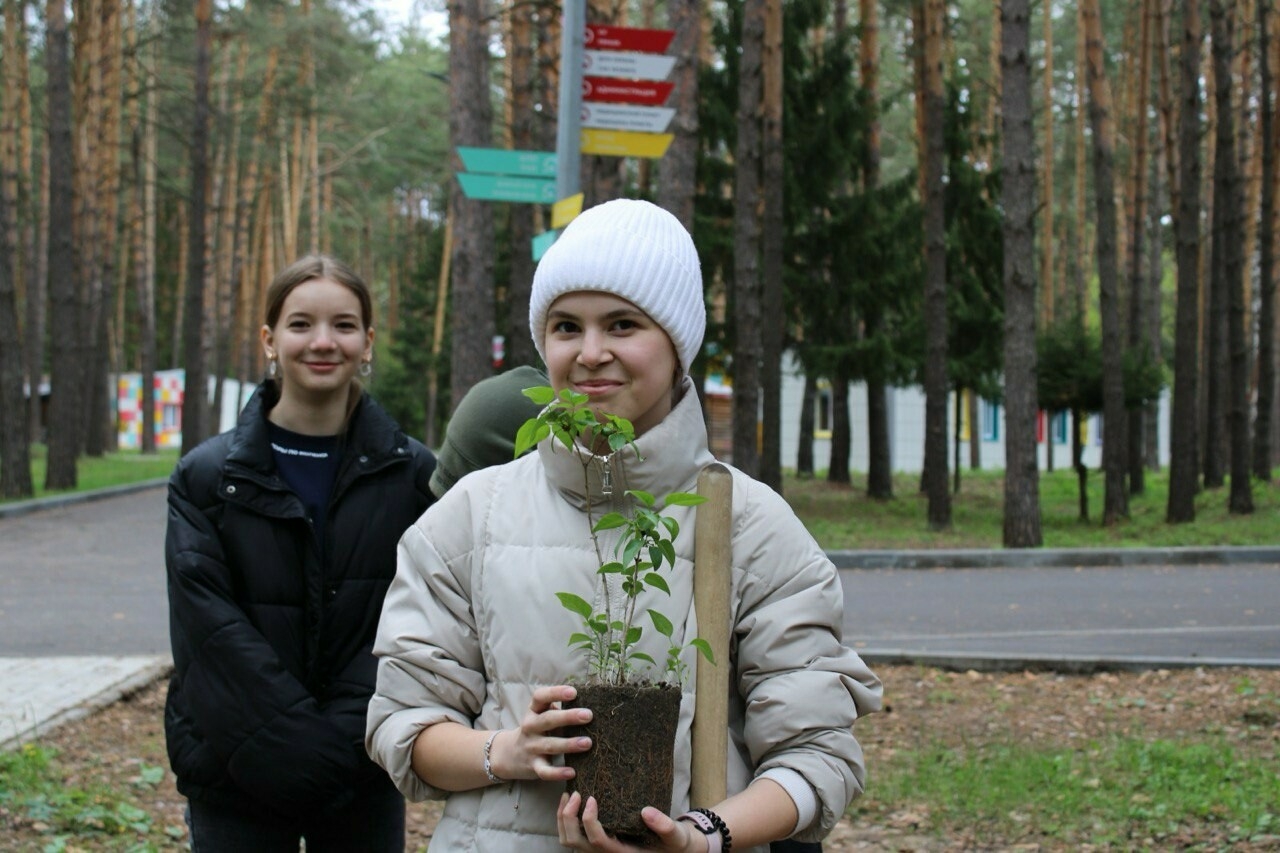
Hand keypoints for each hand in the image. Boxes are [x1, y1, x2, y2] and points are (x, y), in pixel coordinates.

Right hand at [492, 684, 592, 781]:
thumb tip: (587, 704)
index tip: (574, 692)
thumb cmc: (535, 730)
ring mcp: (531, 747)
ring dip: (569, 744)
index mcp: (533, 711)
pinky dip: (558, 773)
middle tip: (588, 715)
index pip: (540, 697)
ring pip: (550, 745)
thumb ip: (557, 709)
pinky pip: (545, 771)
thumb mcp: (539, 715)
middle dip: (568, 717)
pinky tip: (572, 772)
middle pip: (548, 720)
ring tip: (587, 743)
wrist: (508, 754)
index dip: (556, 693)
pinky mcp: (533, 766)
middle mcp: (530, 727)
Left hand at [557, 791, 706, 851]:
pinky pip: (573, 835)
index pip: (596, 841)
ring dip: (563, 818)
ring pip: (568, 840)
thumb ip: (665, 826)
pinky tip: (573, 801)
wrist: (672, 849)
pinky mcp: (597, 843)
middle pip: (573, 842)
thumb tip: (646, 811)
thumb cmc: (673, 843)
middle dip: (569, 818)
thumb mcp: (675, 836)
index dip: (589, 821)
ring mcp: (599, 850)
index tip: (591, 798)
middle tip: (575, 793)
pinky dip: (567, 819)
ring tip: (570, 795)